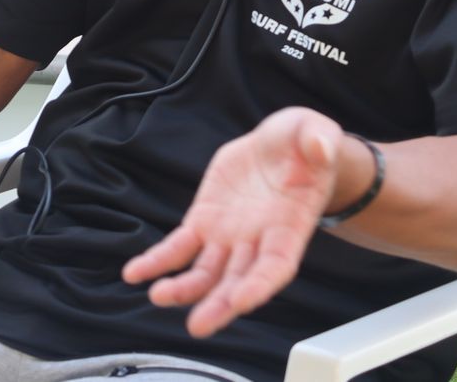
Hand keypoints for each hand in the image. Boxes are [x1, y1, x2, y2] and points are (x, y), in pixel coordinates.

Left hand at [122, 107, 351, 337]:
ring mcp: (228, 235)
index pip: (276, 265)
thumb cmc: (306, 144)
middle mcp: (258, 241)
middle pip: (238, 281)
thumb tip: (321, 147)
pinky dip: (158, 261)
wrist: (283, 147)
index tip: (241, 300)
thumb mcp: (316, 131)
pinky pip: (178, 247)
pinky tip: (135, 273)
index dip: (260, 285)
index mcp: (290, 226)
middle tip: (198, 324)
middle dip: (219, 304)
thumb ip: (319, 141)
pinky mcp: (204, 221)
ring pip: (205, 272)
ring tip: (159, 295)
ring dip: (183, 289)